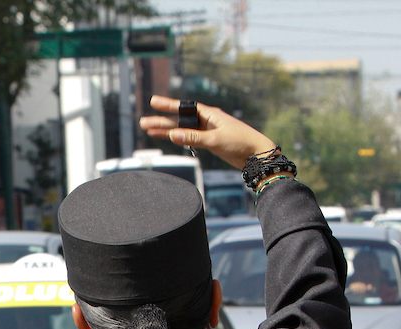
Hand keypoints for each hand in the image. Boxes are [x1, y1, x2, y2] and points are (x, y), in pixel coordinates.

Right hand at [139, 97, 277, 169]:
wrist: (256, 155)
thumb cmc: (240, 142)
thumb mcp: (216, 140)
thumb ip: (194, 138)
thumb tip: (173, 134)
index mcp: (209, 114)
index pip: (184, 107)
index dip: (168, 105)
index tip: (154, 101)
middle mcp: (206, 120)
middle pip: (179, 120)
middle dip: (162, 121)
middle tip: (144, 122)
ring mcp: (207, 131)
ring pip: (182, 130)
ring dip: (167, 131)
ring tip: (149, 130)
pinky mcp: (209, 142)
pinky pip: (188, 138)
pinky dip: (177, 138)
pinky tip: (167, 138)